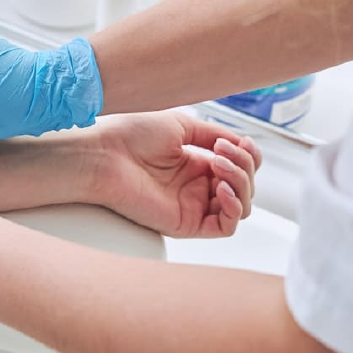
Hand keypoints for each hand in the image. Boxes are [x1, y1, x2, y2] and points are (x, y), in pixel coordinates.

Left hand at [90, 113, 261, 238]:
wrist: (104, 154)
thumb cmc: (130, 136)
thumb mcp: (182, 126)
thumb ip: (215, 135)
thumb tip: (242, 144)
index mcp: (195, 164)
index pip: (240, 167)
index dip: (248, 156)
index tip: (236, 142)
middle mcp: (196, 187)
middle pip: (245, 186)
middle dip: (244, 166)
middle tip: (221, 152)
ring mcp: (192, 206)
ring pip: (241, 206)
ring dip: (241, 183)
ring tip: (218, 165)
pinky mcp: (185, 223)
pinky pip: (225, 227)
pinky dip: (234, 208)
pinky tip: (222, 189)